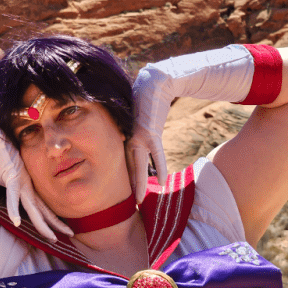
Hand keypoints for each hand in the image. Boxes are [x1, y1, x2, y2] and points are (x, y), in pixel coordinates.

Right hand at [0, 130, 71, 241]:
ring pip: (33, 207)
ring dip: (42, 224)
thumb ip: (5, 185)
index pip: (42, 206)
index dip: (51, 219)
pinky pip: (12, 196)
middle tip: (70, 235)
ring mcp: (20, 181)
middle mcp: (27, 185)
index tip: (60, 229)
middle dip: (56, 224)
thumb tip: (4, 189)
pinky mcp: (11, 176)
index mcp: (26, 185)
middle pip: (43, 209)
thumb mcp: (0, 176)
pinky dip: (13, 209)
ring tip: (51, 237)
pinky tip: (16, 222)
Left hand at [128, 65, 171, 201]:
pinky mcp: (150, 132)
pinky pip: (156, 154)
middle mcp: (129, 139)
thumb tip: (134, 139)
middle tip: (131, 205)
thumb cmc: (145, 99)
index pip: (124, 163)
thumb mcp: (137, 118)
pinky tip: (163, 182)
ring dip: (140, 182)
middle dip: (129, 186)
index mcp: (125, 138)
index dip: (125, 178)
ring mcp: (139, 136)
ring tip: (139, 199)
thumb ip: (136, 130)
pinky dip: (160, 167)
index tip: (124, 194)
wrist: (154, 83)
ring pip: (139, 164)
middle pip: (128, 167)